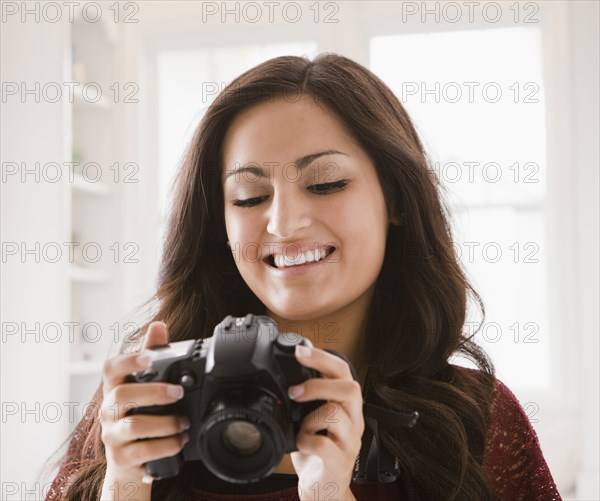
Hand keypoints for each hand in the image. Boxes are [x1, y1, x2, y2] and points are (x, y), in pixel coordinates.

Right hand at [99, 322, 189, 487]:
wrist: (131, 463)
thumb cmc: (140, 417)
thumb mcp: (145, 387)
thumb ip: (151, 356)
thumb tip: (158, 325)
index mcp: (115, 388)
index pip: (110, 369)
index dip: (127, 360)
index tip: (148, 358)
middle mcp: (108, 411)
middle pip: (121, 396)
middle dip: (153, 392)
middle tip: (178, 393)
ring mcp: (112, 435)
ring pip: (133, 425)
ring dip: (164, 423)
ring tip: (184, 423)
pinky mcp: (121, 459)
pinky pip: (142, 451)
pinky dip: (165, 446)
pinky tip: (180, 441)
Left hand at [288, 345, 362, 500]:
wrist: (324, 489)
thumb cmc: (316, 451)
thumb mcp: (310, 418)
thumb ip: (304, 399)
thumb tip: (282, 375)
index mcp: (346, 405)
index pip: (343, 371)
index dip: (323, 358)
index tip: (299, 351)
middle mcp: (354, 421)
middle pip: (350, 389)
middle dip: (319, 384)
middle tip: (295, 391)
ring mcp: (350, 443)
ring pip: (337, 415)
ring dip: (310, 417)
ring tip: (300, 427)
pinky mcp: (340, 464)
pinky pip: (325, 445)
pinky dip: (307, 441)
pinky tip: (301, 443)